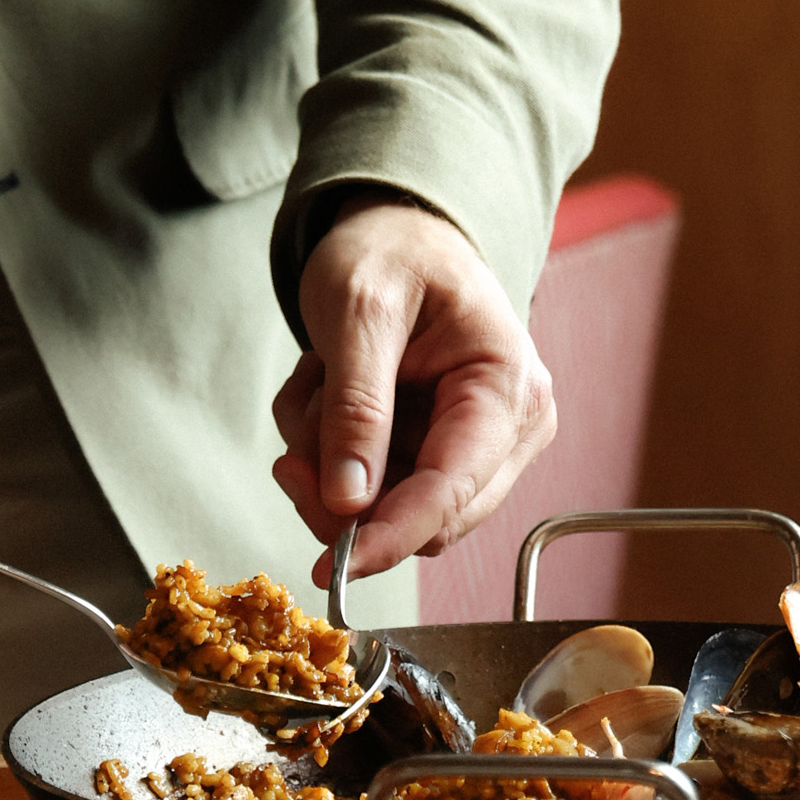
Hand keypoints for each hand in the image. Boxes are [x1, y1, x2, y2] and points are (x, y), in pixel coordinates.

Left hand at [269, 199, 554, 580]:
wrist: (396, 228)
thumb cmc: (388, 251)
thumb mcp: (359, 311)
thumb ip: (357, 406)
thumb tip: (349, 501)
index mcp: (508, 388)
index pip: (452, 491)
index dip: (390, 538)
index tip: (333, 570)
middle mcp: (511, 428)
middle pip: (427, 518)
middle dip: (345, 499)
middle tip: (289, 463)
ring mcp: (480, 444)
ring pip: (393, 510)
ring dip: (332, 466)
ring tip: (315, 388)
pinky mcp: (442, 450)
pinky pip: (378, 487)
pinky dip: (334, 453)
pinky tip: (326, 394)